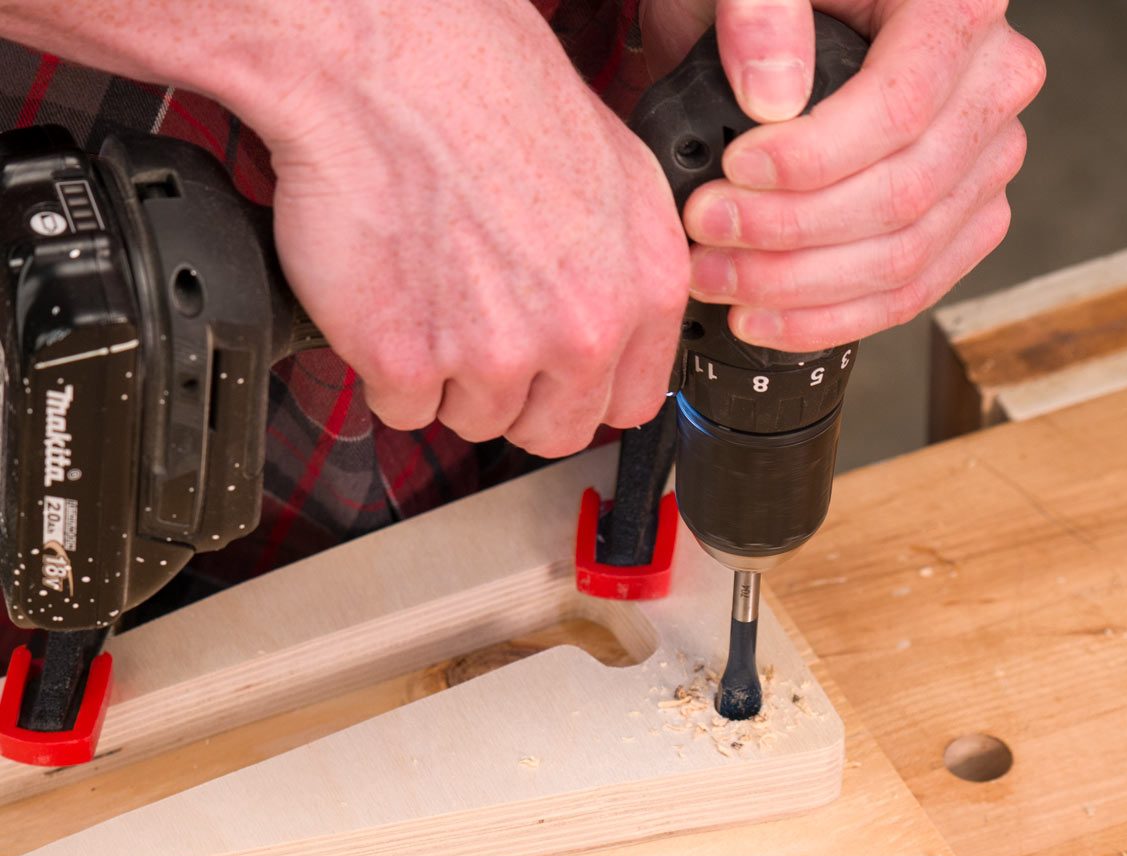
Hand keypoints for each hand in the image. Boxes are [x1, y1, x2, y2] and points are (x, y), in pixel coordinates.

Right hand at [262, 0, 689, 455]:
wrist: (383, 54)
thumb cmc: (486, 91)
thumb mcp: (613, 172)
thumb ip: (626, 270)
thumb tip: (618, 331)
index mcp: (643, 289)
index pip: (627, 405)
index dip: (578, 392)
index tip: (549, 377)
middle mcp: (581, 330)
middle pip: (549, 430)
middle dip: (513, 396)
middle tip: (477, 335)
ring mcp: (495, 353)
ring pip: (473, 420)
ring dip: (446, 378)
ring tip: (431, 291)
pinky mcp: (409, 361)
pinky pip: (401, 408)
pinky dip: (385, 369)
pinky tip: (390, 299)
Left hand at [641, 0, 1044, 349]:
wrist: (790, 18)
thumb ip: (761, 9)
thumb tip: (772, 97)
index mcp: (958, 7)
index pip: (899, 110)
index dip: (811, 160)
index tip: (733, 172)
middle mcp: (991, 86)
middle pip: (902, 197)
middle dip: (787, 233)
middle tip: (702, 231)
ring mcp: (982, 162)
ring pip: (904, 259)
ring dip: (797, 288)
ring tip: (713, 280)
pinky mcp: (961, 220)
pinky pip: (908, 292)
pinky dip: (830, 319)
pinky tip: (761, 319)